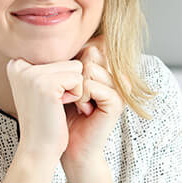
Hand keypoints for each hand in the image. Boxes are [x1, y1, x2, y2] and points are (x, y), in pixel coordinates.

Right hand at [6, 58, 83, 163]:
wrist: (38, 149)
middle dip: (69, 84)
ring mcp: (31, 74)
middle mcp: (19, 64)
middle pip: (68, 60)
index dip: (62, 80)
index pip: (58, 56)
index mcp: (16, 63)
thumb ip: (54, 64)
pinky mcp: (45, 84)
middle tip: (53, 104)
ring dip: (74, 89)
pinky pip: (78, 80)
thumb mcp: (44, 86)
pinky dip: (76, 96)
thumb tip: (92, 44)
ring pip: (75, 68)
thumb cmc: (45, 120)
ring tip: (56, 105)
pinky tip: (59, 108)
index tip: (48, 99)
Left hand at [61, 36, 124, 169]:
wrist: (69, 146)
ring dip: (76, 88)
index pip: (88, 47)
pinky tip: (84, 111)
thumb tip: (62, 36)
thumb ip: (67, 61)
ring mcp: (119, 88)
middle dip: (74, 74)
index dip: (72, 65)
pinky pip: (91, 85)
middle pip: (90, 53)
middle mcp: (116, 75)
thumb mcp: (62, 82)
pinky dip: (80, 98)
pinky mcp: (117, 101)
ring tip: (79, 104)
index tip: (69, 87)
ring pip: (89, 67)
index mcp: (106, 69)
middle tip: (74, 96)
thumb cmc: (62, 114)